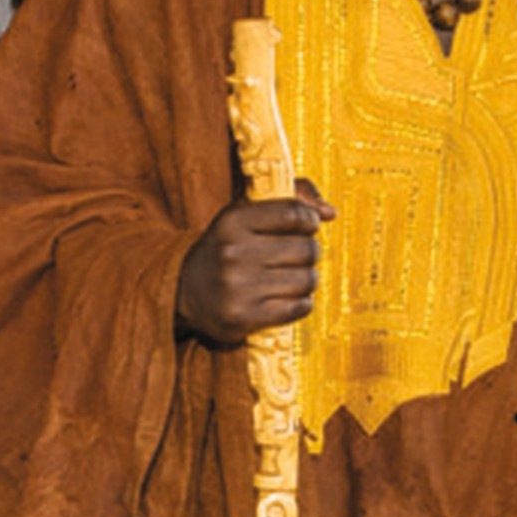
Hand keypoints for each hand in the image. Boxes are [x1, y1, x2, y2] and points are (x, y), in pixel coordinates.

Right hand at [175, 184, 331, 343]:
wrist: (185, 290)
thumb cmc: (228, 247)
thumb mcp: (246, 214)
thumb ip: (291, 199)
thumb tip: (331, 212)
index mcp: (232, 221)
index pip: (293, 214)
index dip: (309, 220)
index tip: (307, 226)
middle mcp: (233, 253)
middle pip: (306, 249)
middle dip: (309, 253)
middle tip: (296, 257)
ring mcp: (238, 287)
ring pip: (307, 280)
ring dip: (307, 279)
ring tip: (291, 278)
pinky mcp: (244, 317)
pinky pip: (299, 307)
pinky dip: (301, 303)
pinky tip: (287, 298)